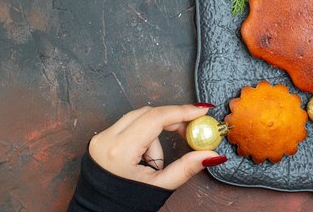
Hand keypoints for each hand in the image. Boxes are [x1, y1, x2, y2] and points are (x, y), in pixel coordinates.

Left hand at [88, 104, 226, 189]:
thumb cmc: (124, 204)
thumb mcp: (158, 187)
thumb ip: (186, 168)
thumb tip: (211, 155)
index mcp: (120, 151)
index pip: (156, 118)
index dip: (182, 111)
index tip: (201, 110)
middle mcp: (107, 139)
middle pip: (148, 113)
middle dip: (171, 119)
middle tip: (190, 130)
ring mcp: (101, 137)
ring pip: (139, 118)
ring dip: (155, 132)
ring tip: (156, 163)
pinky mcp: (101, 139)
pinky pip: (129, 126)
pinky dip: (143, 136)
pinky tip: (145, 158)